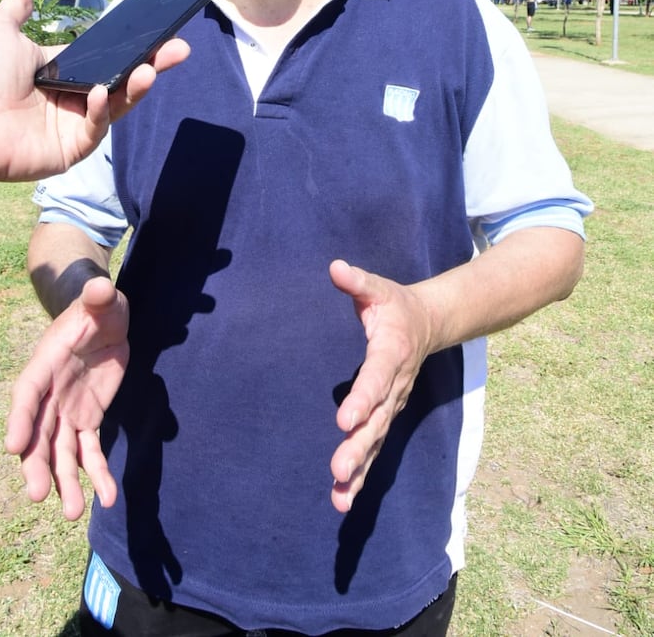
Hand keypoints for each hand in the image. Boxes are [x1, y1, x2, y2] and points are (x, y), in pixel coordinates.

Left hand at [0, 0, 189, 182]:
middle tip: (179, 50)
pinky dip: (101, 109)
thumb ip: (16, 9)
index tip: (158, 34)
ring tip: (151, 69)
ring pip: (115, 105)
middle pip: (119, 82)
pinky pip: (94, 128)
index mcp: (59, 73)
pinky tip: (99, 92)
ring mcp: (72, 126)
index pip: (104, 60)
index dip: (130, 49)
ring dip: (136, 87)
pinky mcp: (70, 150)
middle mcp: (70, 99)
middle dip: (150, 66)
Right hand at [5, 276, 129, 519]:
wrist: (104, 320)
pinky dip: (97, 474)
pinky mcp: (87, 419)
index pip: (27, 393)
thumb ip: (99, 295)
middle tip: (39, 495)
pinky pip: (89, 451)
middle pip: (37, 433)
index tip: (12, 447)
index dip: (19, 419)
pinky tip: (108, 497)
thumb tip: (100, 286)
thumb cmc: (99, 307)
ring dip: (65, 482)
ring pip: (59, 452)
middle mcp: (50, 393)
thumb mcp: (103, 299)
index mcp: (45, 363)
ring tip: (72, 513)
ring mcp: (66, 410)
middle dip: (36, 464)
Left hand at [328, 259, 432, 512]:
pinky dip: (360, 474)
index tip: (344, 420)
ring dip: (359, 469)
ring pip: (376, 441)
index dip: (362, 399)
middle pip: (377, 421)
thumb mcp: (378, 289)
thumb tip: (335, 267)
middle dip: (358, 446)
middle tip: (338, 469)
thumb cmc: (395, 306)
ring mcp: (393, 405)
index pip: (376, 379)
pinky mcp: (386, 416)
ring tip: (339, 496)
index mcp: (391, 353)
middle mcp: (395, 386)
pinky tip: (342, 497)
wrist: (429, 324)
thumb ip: (357, 282)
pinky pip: (374, 447)